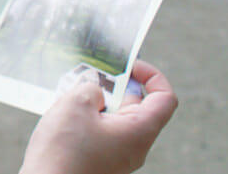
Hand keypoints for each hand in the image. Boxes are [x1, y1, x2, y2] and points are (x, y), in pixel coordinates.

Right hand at [19, 61, 177, 173]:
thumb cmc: (63, 152)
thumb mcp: (76, 103)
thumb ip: (92, 87)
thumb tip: (96, 91)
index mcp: (139, 131)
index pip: (164, 98)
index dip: (151, 76)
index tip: (128, 65)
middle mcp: (134, 146)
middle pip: (137, 106)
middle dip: (114, 86)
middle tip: (89, 76)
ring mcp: (117, 156)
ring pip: (115, 118)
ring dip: (97, 101)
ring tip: (71, 95)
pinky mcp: (100, 161)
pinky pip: (102, 131)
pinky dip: (88, 117)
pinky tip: (65, 114)